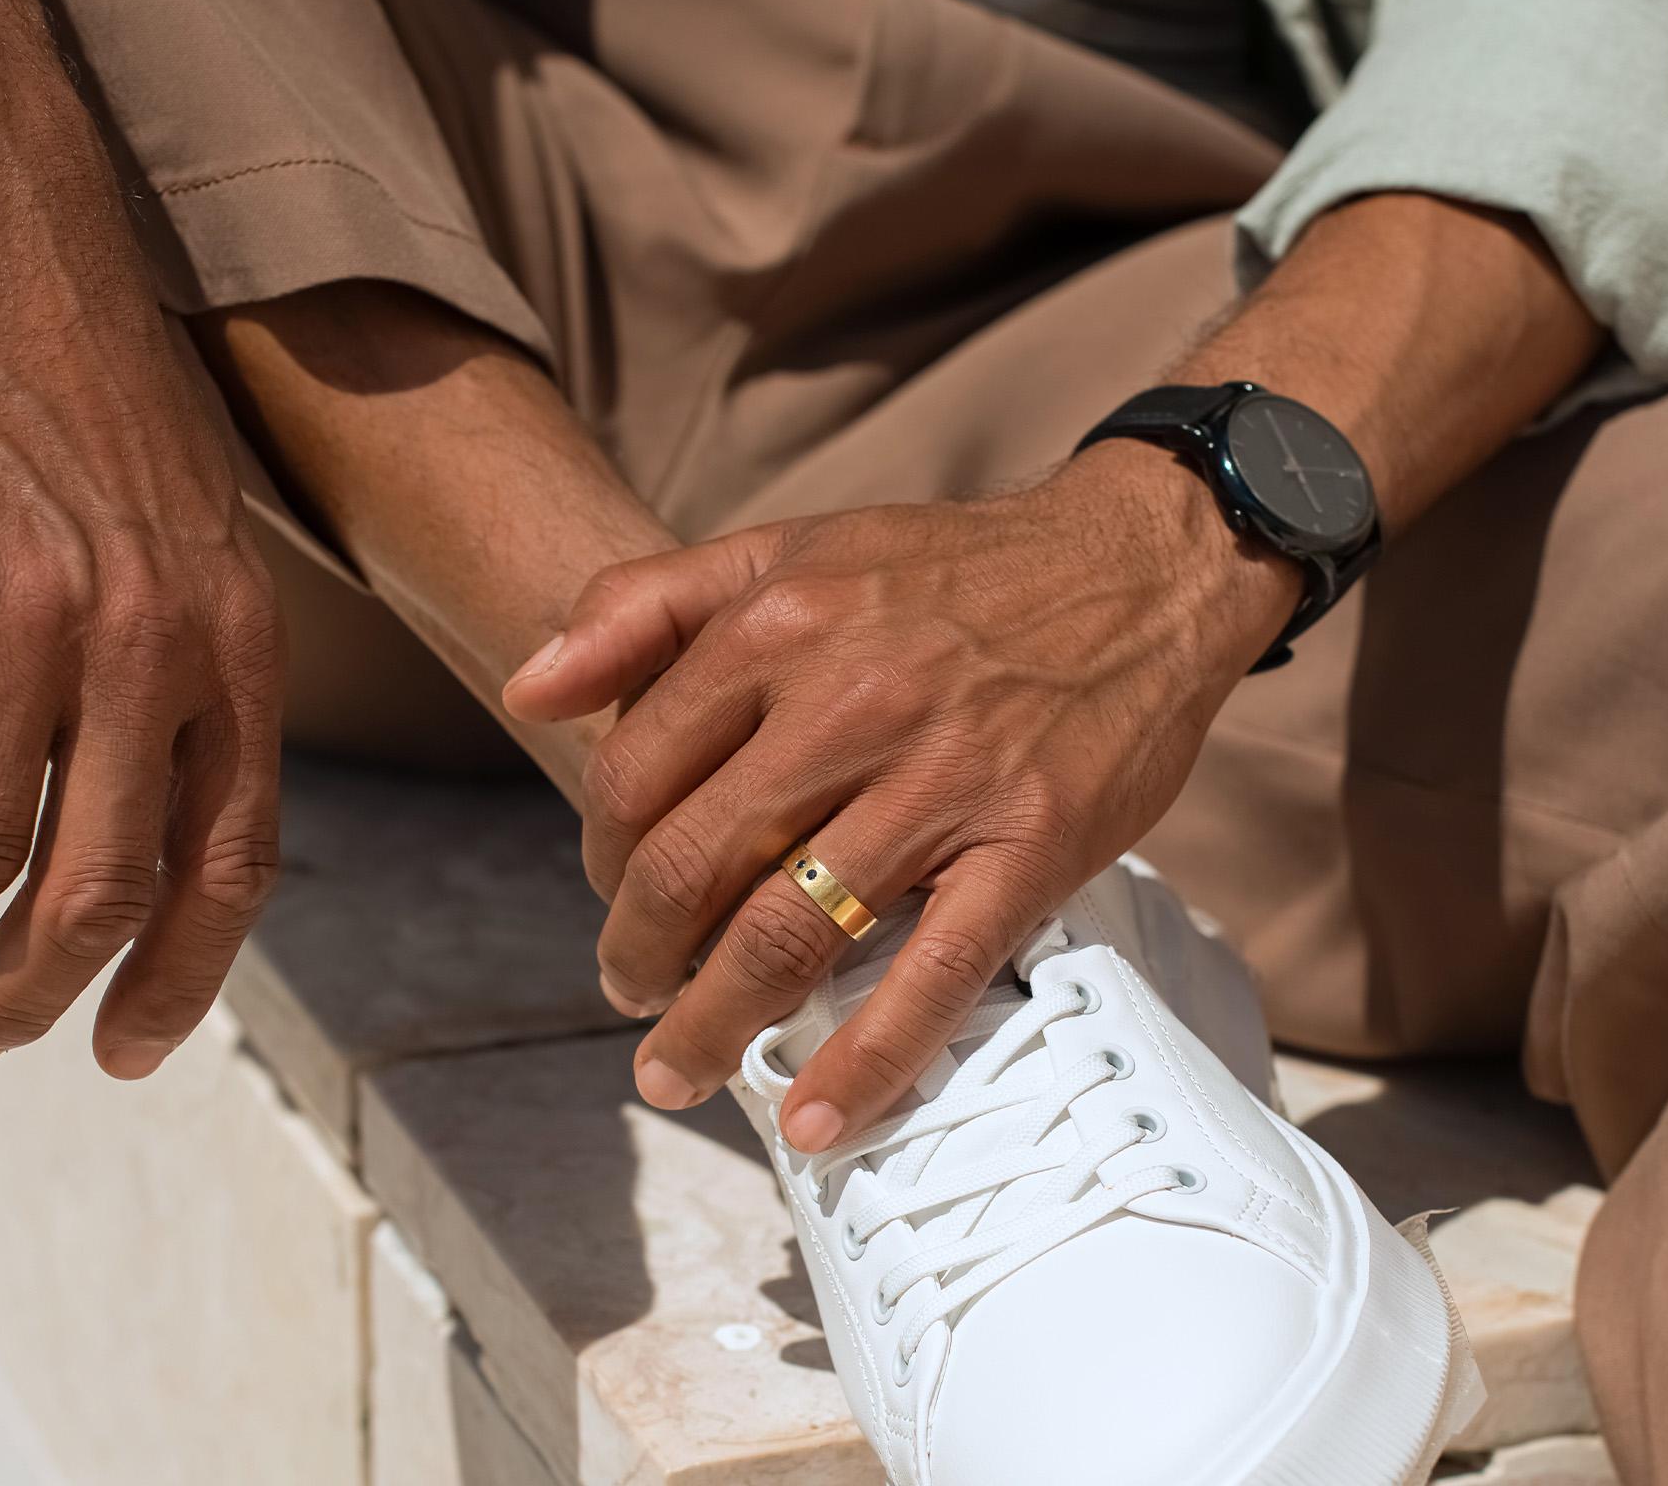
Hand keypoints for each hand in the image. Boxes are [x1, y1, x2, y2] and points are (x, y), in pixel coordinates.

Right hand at [0, 135, 284, 1078]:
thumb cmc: (80, 385)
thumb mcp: (193, 533)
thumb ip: (186, 670)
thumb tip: (141, 822)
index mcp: (231, 646)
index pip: (230, 865)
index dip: (178, 982)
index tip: (117, 1052)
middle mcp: (147, 644)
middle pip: (97, 893)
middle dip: (24, 999)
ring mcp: (27, 612)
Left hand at [502, 442, 1298, 1149]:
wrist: (1140, 568)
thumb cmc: (953, 572)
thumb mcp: (789, 547)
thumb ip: (644, 606)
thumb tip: (527, 690)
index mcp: (779, 627)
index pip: (635, 776)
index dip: (599, 857)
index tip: (611, 893)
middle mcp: (851, 703)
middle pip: (692, 869)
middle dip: (636, 955)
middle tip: (630, 991)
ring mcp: (944, 783)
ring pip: (788, 936)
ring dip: (710, 1025)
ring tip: (675, 1068)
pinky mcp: (1029, 848)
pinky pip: (934, 977)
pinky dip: (867, 1063)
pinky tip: (814, 1121)